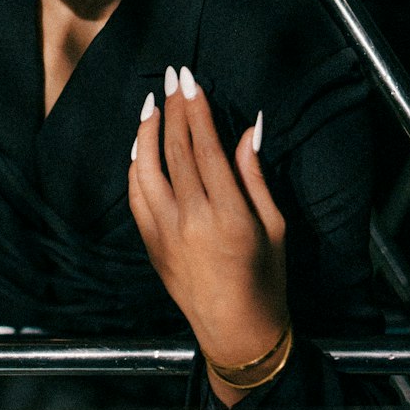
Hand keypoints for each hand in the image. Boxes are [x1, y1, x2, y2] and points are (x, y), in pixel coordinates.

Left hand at [128, 66, 287, 388]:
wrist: (236, 332)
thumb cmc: (266, 279)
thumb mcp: (274, 226)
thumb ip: (254, 175)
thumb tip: (248, 128)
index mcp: (228, 215)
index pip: (206, 148)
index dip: (197, 111)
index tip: (191, 81)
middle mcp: (192, 220)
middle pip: (176, 150)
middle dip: (174, 109)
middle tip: (173, 76)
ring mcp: (165, 232)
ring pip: (147, 168)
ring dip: (147, 132)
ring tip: (153, 104)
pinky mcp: (150, 243)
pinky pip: (136, 195)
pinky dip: (136, 166)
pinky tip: (141, 146)